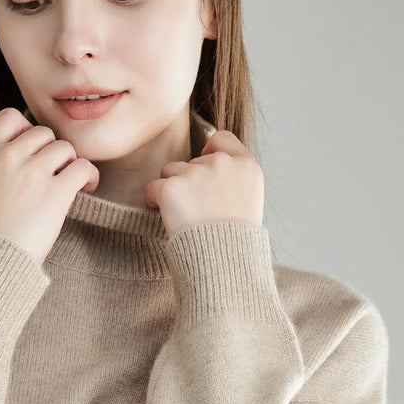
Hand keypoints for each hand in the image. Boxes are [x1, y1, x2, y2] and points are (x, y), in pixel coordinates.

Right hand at [0, 108, 99, 266]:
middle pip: (43, 133)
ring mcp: (32, 173)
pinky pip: (83, 167)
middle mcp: (7, 157)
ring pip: (65, 148)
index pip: (10, 117)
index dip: (26, 129)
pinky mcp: (55, 192)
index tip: (32, 151)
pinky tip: (86, 188)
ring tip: (70, 184)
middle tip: (55, 174)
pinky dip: (89, 176)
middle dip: (51, 151)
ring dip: (70, 164)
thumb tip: (21, 156)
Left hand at [143, 127, 263, 235]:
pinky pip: (153, 188)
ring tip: (187, 218)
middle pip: (193, 161)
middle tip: (200, 214)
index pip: (221, 139)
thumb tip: (208, 164)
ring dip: (173, 191)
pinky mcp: (172, 187)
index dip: (209, 152)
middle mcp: (223, 164)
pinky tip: (169, 220)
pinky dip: (155, 203)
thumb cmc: (237, 243)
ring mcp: (196, 173)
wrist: (225, 264)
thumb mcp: (249, 202)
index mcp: (247, 167)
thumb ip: (233, 179)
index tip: (205, 172)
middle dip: (190, 182)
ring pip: (170, 171)